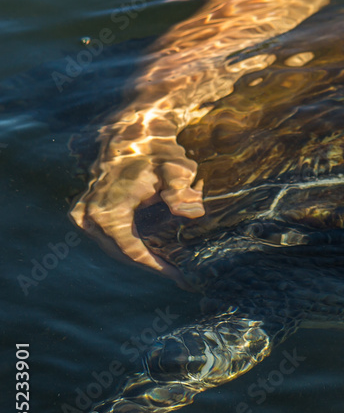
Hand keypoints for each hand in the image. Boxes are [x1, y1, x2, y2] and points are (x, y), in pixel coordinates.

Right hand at [71, 127, 202, 275]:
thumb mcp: (175, 169)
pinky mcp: (84, 214)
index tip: (180, 277)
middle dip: (152, 266)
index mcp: (107, 210)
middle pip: (123, 254)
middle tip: (181, 278)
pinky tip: (154, 253)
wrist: (132, 134)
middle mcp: (89, 216)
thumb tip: (192, 214)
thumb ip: (182, 190)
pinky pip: (109, 239)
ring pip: (115, 248)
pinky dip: (130, 247)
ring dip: (141, 259)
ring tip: (170, 268)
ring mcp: (83, 215)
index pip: (132, 250)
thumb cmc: (157, 152)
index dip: (157, 267)